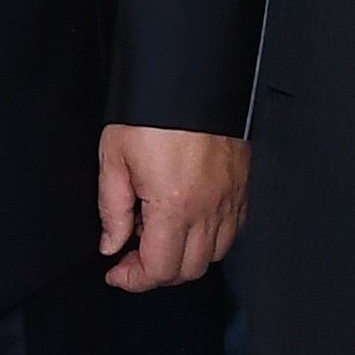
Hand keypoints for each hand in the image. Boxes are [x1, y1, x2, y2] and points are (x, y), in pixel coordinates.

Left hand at [97, 124, 247, 290]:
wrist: (189, 74)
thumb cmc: (151, 110)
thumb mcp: (114, 158)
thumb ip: (113, 209)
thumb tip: (112, 243)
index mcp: (173, 205)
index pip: (159, 269)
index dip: (133, 280)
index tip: (117, 272)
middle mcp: (208, 208)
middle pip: (189, 270)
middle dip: (157, 272)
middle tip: (132, 255)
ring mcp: (231, 197)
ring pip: (215, 254)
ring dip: (185, 256)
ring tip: (159, 234)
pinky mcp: (242, 184)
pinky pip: (233, 229)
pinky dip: (211, 237)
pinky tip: (187, 220)